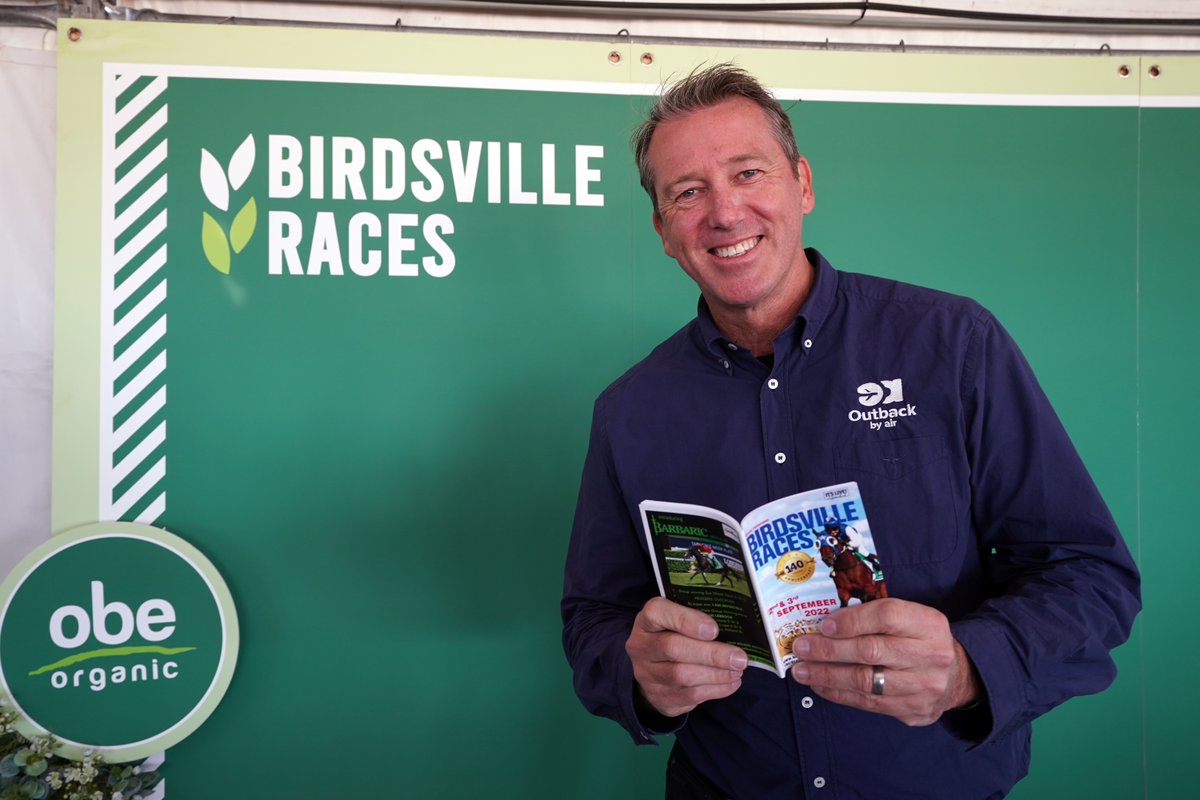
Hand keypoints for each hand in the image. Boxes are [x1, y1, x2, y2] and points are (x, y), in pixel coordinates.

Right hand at [626, 597, 748, 718]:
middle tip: (739, 658)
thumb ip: (697, 618)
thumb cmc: (673, 635)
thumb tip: (733, 625)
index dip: (685, 620)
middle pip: (673, 648)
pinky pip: (689, 695)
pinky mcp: (660, 697)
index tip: (714, 629)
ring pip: (682, 676)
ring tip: (738, 670)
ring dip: (716, 674)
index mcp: (646, 620)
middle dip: (711, 654)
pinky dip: (715, 689)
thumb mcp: (677, 619)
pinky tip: (731, 682)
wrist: (653, 669)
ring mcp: (647, 674)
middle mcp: (641, 646)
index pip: (658, 613)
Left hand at [790, 598, 980, 725]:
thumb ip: (875, 617)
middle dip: (829, 650)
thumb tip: (825, 623)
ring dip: (827, 676)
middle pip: (871, 651)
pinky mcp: (914, 711)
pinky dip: (839, 694)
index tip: (822, 625)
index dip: (851, 621)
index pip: (886, 617)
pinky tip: (820, 686)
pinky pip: (868, 703)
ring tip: (802, 671)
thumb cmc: (921, 640)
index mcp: (928, 624)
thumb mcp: (910, 618)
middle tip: (801, 648)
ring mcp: (924, 687)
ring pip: (866, 682)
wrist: (957, 676)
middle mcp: (930, 656)